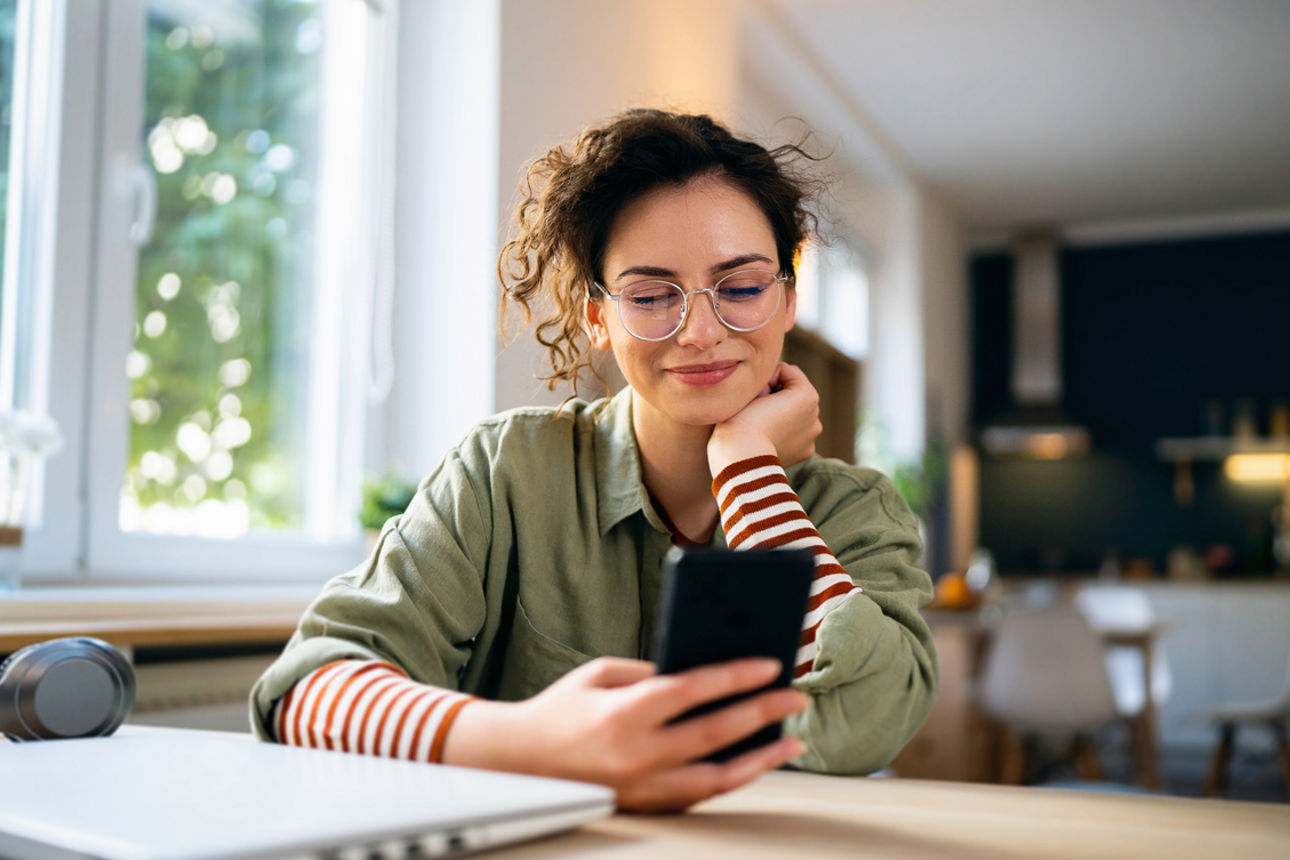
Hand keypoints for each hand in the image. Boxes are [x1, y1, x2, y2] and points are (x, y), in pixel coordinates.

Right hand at [441, 656, 807, 811]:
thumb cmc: (562, 708)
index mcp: (624, 712)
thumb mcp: (601, 674)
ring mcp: (643, 788)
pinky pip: (700, 794)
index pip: (694, 689)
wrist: (519, 762)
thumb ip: (650, 672)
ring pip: (718, 777)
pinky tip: (754, 762)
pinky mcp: (646, 807)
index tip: (771, 665)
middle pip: (715, 732)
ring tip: (791, 740)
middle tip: (795, 697)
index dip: (737, 676)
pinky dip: (732, 778)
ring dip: (761, 758)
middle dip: (762, 713)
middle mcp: (637, 754)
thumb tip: (704, 674)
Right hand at [708, 362, 821, 473]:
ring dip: (780, 413)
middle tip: (757, 412)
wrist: (740, 456)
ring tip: (762, 426)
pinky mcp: (806, 451)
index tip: (756, 397)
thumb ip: (768, 376)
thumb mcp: (753, 385)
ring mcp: (812, 435)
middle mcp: (816, 414)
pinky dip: (784, 433)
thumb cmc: (740, 419)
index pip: (783, 372)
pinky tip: (770, 439)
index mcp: (807, 395)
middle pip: (791, 393)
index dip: (765, 381)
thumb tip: (771, 389)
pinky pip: (794, 432)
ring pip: (793, 412)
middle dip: (775, 396)